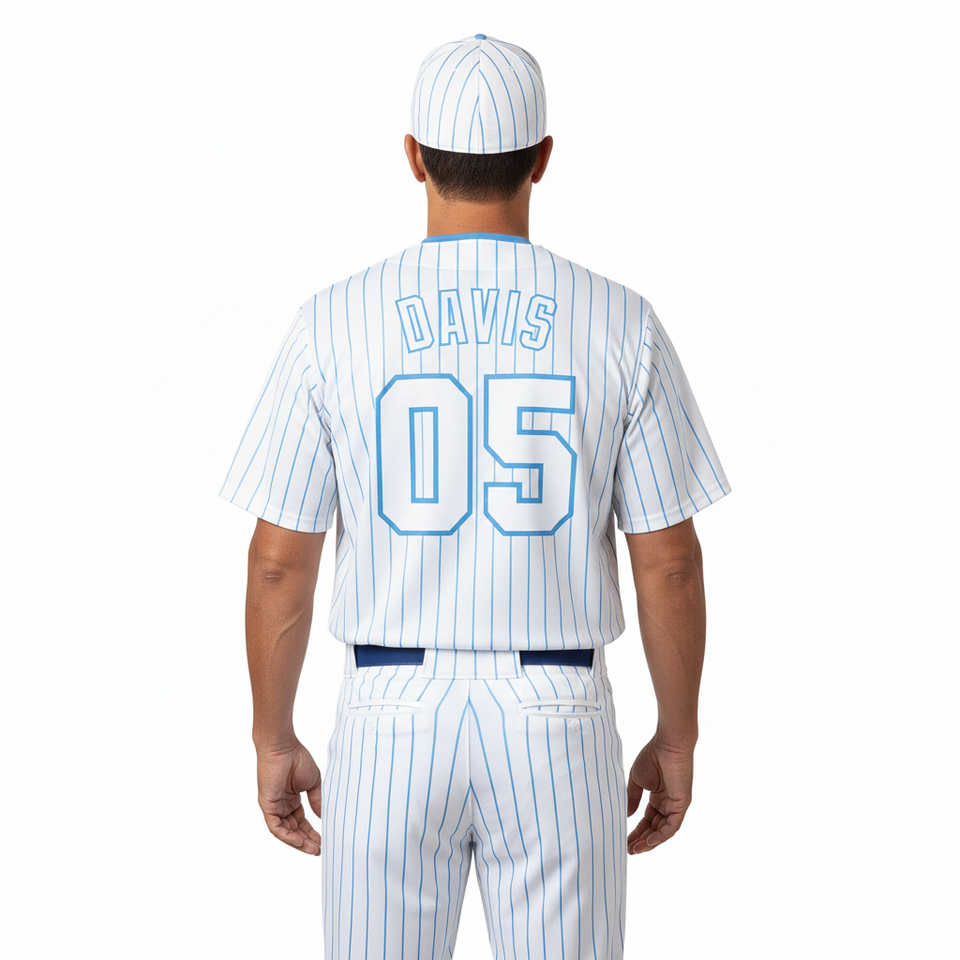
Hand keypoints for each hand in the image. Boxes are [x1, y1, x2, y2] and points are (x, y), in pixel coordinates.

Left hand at [256, 739, 322, 854]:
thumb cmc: (297, 759)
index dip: (312, 833)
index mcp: (291, 800)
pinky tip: (300, 842)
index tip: (323, 841)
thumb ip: (317, 801)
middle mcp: (281, 806)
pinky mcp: (267, 806)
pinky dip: (287, 836)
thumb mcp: (313, 783)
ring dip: (298, 843)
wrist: (283, 747)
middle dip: (306, 841)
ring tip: (313, 849)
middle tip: (319, 850)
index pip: (301, 822)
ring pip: (285, 832)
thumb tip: (323, 817)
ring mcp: (274, 807)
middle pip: (294, 830)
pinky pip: (276, 827)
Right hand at [626, 738, 693, 853]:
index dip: (636, 831)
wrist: (668, 745)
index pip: (647, 820)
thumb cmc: (653, 756)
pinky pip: (672, 826)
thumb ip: (632, 798)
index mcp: (658, 797)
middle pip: (654, 828)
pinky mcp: (682, 805)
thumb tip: (626, 816)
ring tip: (635, 849)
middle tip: (628, 849)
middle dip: (641, 840)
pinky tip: (648, 842)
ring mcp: (675, 806)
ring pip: (663, 831)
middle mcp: (668, 804)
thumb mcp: (637, 780)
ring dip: (649, 842)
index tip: (624, 840)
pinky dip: (660, 836)